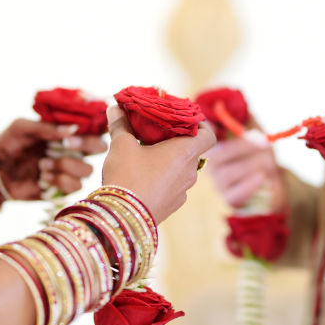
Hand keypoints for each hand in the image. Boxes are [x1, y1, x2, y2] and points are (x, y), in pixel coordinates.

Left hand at [0, 119, 106, 199]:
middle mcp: (72, 150)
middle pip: (100, 148)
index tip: (75, 131)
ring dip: (65, 165)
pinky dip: (59, 181)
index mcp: (66, 133)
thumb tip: (72, 129)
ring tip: (43, 164)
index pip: (92, 128)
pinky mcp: (63, 189)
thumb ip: (46, 127)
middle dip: (86, 146)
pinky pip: (75, 186)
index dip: (93, 129)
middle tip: (66, 145)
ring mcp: (69, 170)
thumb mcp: (22, 127)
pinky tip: (43, 178)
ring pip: (87, 170)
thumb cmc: (8, 143)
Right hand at [102, 106, 215, 222]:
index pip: (209, 136)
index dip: (202, 127)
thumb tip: (114, 106)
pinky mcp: (173, 206)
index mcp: (185, 152)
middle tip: (158, 135)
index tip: (185, 123)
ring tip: (147, 157)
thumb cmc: (127, 175)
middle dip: (177, 143)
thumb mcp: (121, 145)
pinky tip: (144, 178)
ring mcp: (183, 191)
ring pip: (182, 170)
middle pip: (192, 152)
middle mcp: (191, 172)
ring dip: (170, 163)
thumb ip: (120, 124)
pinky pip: (174, 187)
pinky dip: (164, 180)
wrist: (122, 217)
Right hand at [204, 121, 286, 211]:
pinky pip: (235, 193)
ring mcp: (218, 182)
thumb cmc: (261, 153)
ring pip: (228, 173)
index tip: (219, 124)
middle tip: (264, 143)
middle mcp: (210, 163)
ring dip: (253, 164)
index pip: (202, 137)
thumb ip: (245, 116)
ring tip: (268, 162)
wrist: (274, 181)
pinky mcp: (229, 198)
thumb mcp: (255, 130)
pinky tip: (262, 177)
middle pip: (217, 155)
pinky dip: (250, 184)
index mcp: (214, 144)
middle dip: (243, 147)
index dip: (207, 130)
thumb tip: (234, 100)